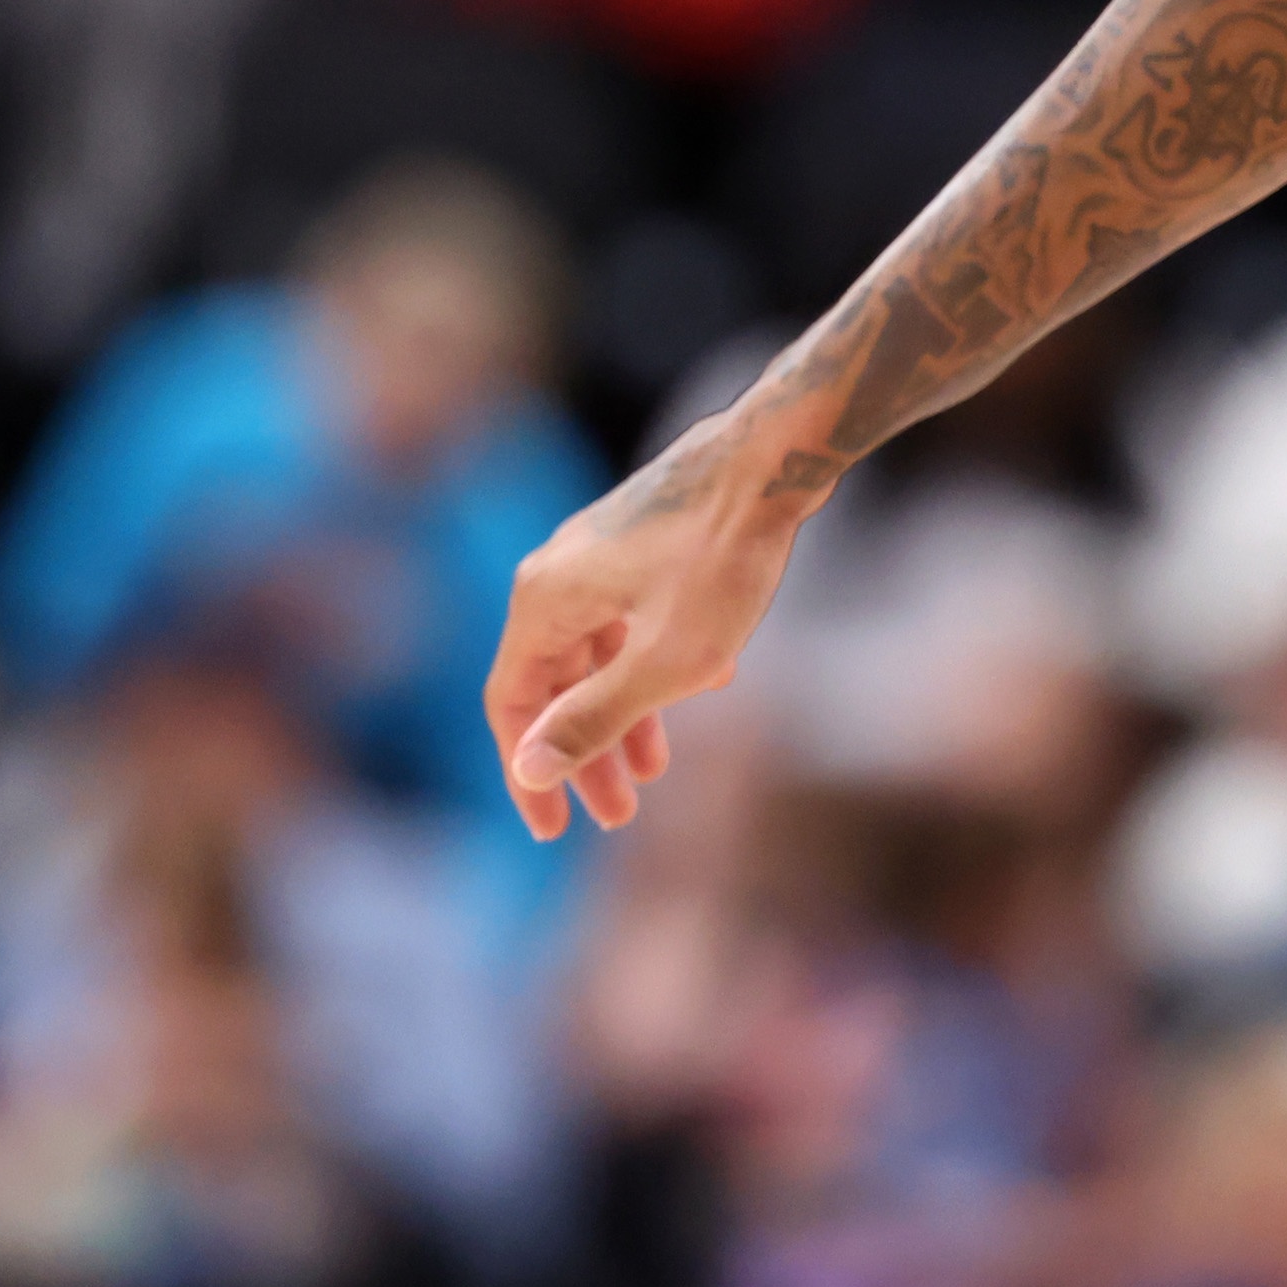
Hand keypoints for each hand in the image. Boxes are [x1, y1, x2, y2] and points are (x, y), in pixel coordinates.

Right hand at [480, 401, 815, 839]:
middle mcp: (557, 574)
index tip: (555, 829)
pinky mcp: (642, 541)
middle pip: (555, 683)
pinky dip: (654, 663)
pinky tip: (706, 687)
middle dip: (587, 753)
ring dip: (625, 713)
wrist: (775, 457)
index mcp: (543, 601)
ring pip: (598, 653)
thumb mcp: (662, 661)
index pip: (511, 704)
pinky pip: (631, 620)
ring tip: (658, 769)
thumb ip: (593, 719)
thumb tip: (528, 771)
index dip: (529, 771)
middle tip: (620, 815)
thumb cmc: (720, 558)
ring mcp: (599, 554)